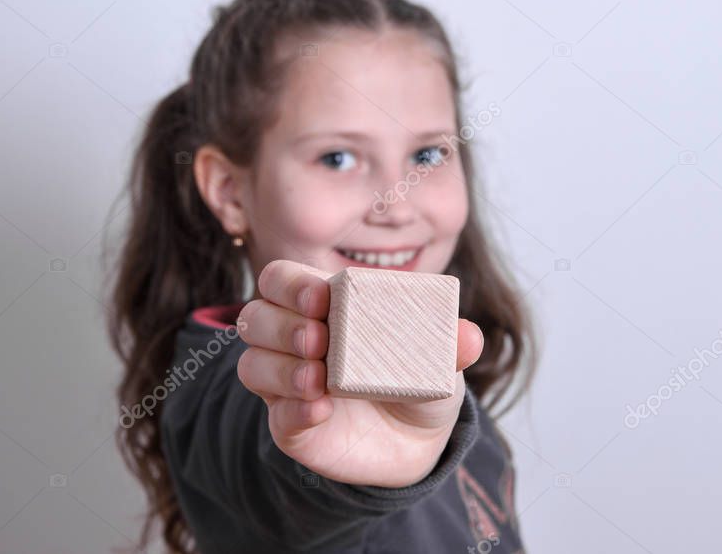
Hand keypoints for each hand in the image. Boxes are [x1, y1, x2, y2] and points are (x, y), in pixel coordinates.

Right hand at [235, 259, 483, 487]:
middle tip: (318, 339)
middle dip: (280, 325)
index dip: (290, 285)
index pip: (280, 280)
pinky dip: (294, 410)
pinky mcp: (291, 426)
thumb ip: (451, 344)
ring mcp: (287, 385)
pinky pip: (275, 416)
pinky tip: (320, 409)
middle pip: (254, 318)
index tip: (321, 299)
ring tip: (317, 378)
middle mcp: (295, 341)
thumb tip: (469, 336)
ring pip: (252, 366)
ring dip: (280, 369)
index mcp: (324, 307)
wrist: (417, 441)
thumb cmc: (415, 377)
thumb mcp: (438, 359)